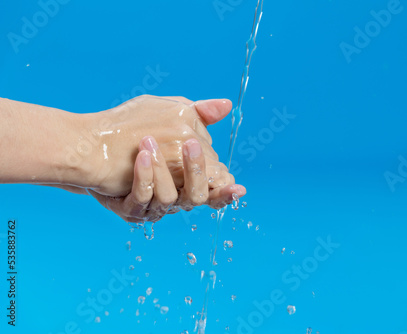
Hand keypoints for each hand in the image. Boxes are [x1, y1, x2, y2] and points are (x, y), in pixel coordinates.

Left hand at [84, 96, 244, 210]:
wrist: (94, 146)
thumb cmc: (136, 132)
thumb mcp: (171, 118)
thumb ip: (199, 117)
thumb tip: (227, 105)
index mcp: (188, 180)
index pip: (215, 191)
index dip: (226, 192)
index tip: (237, 186)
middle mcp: (174, 196)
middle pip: (196, 197)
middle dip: (195, 171)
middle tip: (189, 143)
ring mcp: (151, 204)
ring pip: (168, 199)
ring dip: (163, 170)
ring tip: (149, 143)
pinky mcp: (129, 207)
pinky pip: (141, 200)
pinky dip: (143, 177)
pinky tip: (141, 155)